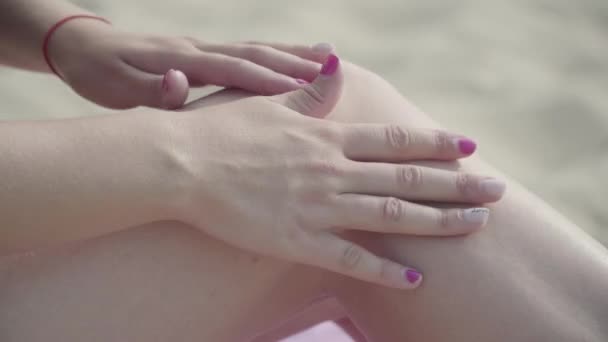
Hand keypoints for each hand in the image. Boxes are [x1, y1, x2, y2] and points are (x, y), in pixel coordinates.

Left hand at [47, 19, 326, 108]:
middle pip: (252, 53)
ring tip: (326, 59)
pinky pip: (246, 51)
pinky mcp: (203, 52)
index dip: (265, 79)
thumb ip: (150, 90)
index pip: (230, 69)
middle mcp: (197, 49)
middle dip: (291, 63)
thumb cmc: (100, 75)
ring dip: (290, 53)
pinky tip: (293, 57)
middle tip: (329, 72)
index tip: (299, 89)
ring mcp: (202, 47)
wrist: (85, 48)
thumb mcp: (116, 88)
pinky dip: (273, 53)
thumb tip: (179, 82)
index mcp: (179, 60)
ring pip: (255, 48)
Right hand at [168, 54, 506, 288]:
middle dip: (456, 184)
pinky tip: (417, 279)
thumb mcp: (270, 103)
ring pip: (392, 216)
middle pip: (407, 179)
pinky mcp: (298, 240)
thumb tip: (336, 67)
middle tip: (497, 192)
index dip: (435, 143)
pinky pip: (351, 259)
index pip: (395, 140)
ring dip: (438, 221)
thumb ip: (310, 93)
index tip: (469, 146)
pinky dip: (386, 270)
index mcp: (326, 136)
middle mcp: (332, 170)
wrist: (182, 163)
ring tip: (476, 224)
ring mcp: (318, 206)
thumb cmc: (223, 131)